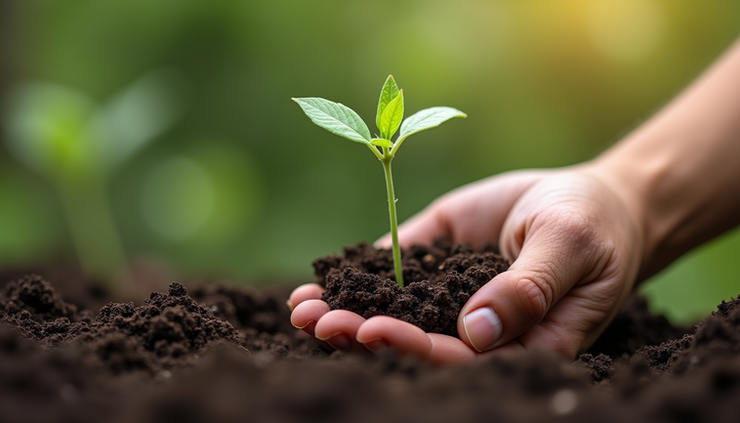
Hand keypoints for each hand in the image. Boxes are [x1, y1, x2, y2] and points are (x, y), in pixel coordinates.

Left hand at [290, 165, 643, 361]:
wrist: (591, 198)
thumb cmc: (594, 225)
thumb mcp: (570, 247)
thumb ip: (529, 289)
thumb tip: (477, 331)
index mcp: (517, 341)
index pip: (457, 357)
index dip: (412, 347)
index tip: (370, 329)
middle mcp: (476, 326)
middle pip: (414, 341)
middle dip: (363, 335)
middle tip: (317, 324)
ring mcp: (451, 293)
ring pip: (395, 311)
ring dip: (347, 313)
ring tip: (301, 310)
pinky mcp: (436, 260)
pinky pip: (394, 272)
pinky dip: (356, 277)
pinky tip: (319, 281)